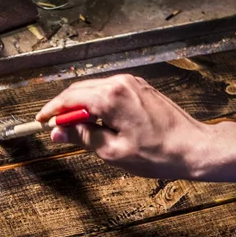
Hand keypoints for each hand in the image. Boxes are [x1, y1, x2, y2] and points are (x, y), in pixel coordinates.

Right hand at [36, 74, 217, 179]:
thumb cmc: (158, 154)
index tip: (41, 121)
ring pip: (95, 90)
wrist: (194, 147)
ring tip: (76, 129)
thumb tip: (58, 132)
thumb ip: (83, 137)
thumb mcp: (113, 151)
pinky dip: (98, 104)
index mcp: (111, 96)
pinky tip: (98, 122)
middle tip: (56, 129)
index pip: (70, 98)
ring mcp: (132, 83)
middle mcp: (120, 82)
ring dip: (82, 106)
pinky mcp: (141, 88)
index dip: (52, 110)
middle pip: (80, 90)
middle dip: (65, 108)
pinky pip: (110, 91)